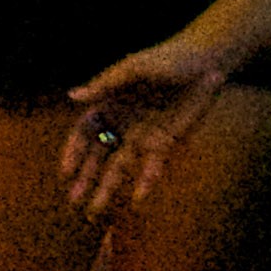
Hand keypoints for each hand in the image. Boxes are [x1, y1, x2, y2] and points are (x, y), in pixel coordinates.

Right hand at [54, 24, 235, 219]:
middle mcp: (121, 124)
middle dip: (84, 177)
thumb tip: (72, 96)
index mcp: (108, 104)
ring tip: (94, 210)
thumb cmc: (166, 60)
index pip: (84, 132)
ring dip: (106, 188)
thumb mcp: (134, 69)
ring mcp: (141, 136)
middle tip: (73, 199)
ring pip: (119, 167)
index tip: (66, 171)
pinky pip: (151, 166)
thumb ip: (105, 85)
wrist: (204, 65)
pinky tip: (138, 198)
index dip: (73, 152)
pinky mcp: (164, 144)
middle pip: (97, 155)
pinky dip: (144, 181)